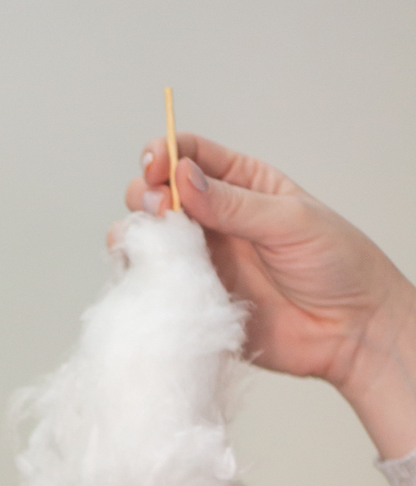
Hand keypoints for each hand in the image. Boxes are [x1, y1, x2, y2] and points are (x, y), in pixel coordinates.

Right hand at [126, 133, 415, 458]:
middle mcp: (215, 220)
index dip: (165, 154)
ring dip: (136, 234)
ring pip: (149, 238)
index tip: (156, 167)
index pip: (190, 154)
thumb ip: (233, 204)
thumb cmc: (336, 266)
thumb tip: (182, 178)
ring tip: (149, 242)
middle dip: (147, 195)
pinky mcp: (196, 300)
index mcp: (242, 185)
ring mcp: (203, 261)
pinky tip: (145, 273)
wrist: (349, 331)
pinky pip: (156, 284)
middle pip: (158, 193)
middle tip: (160, 210)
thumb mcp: (290, 222)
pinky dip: (141, 277)